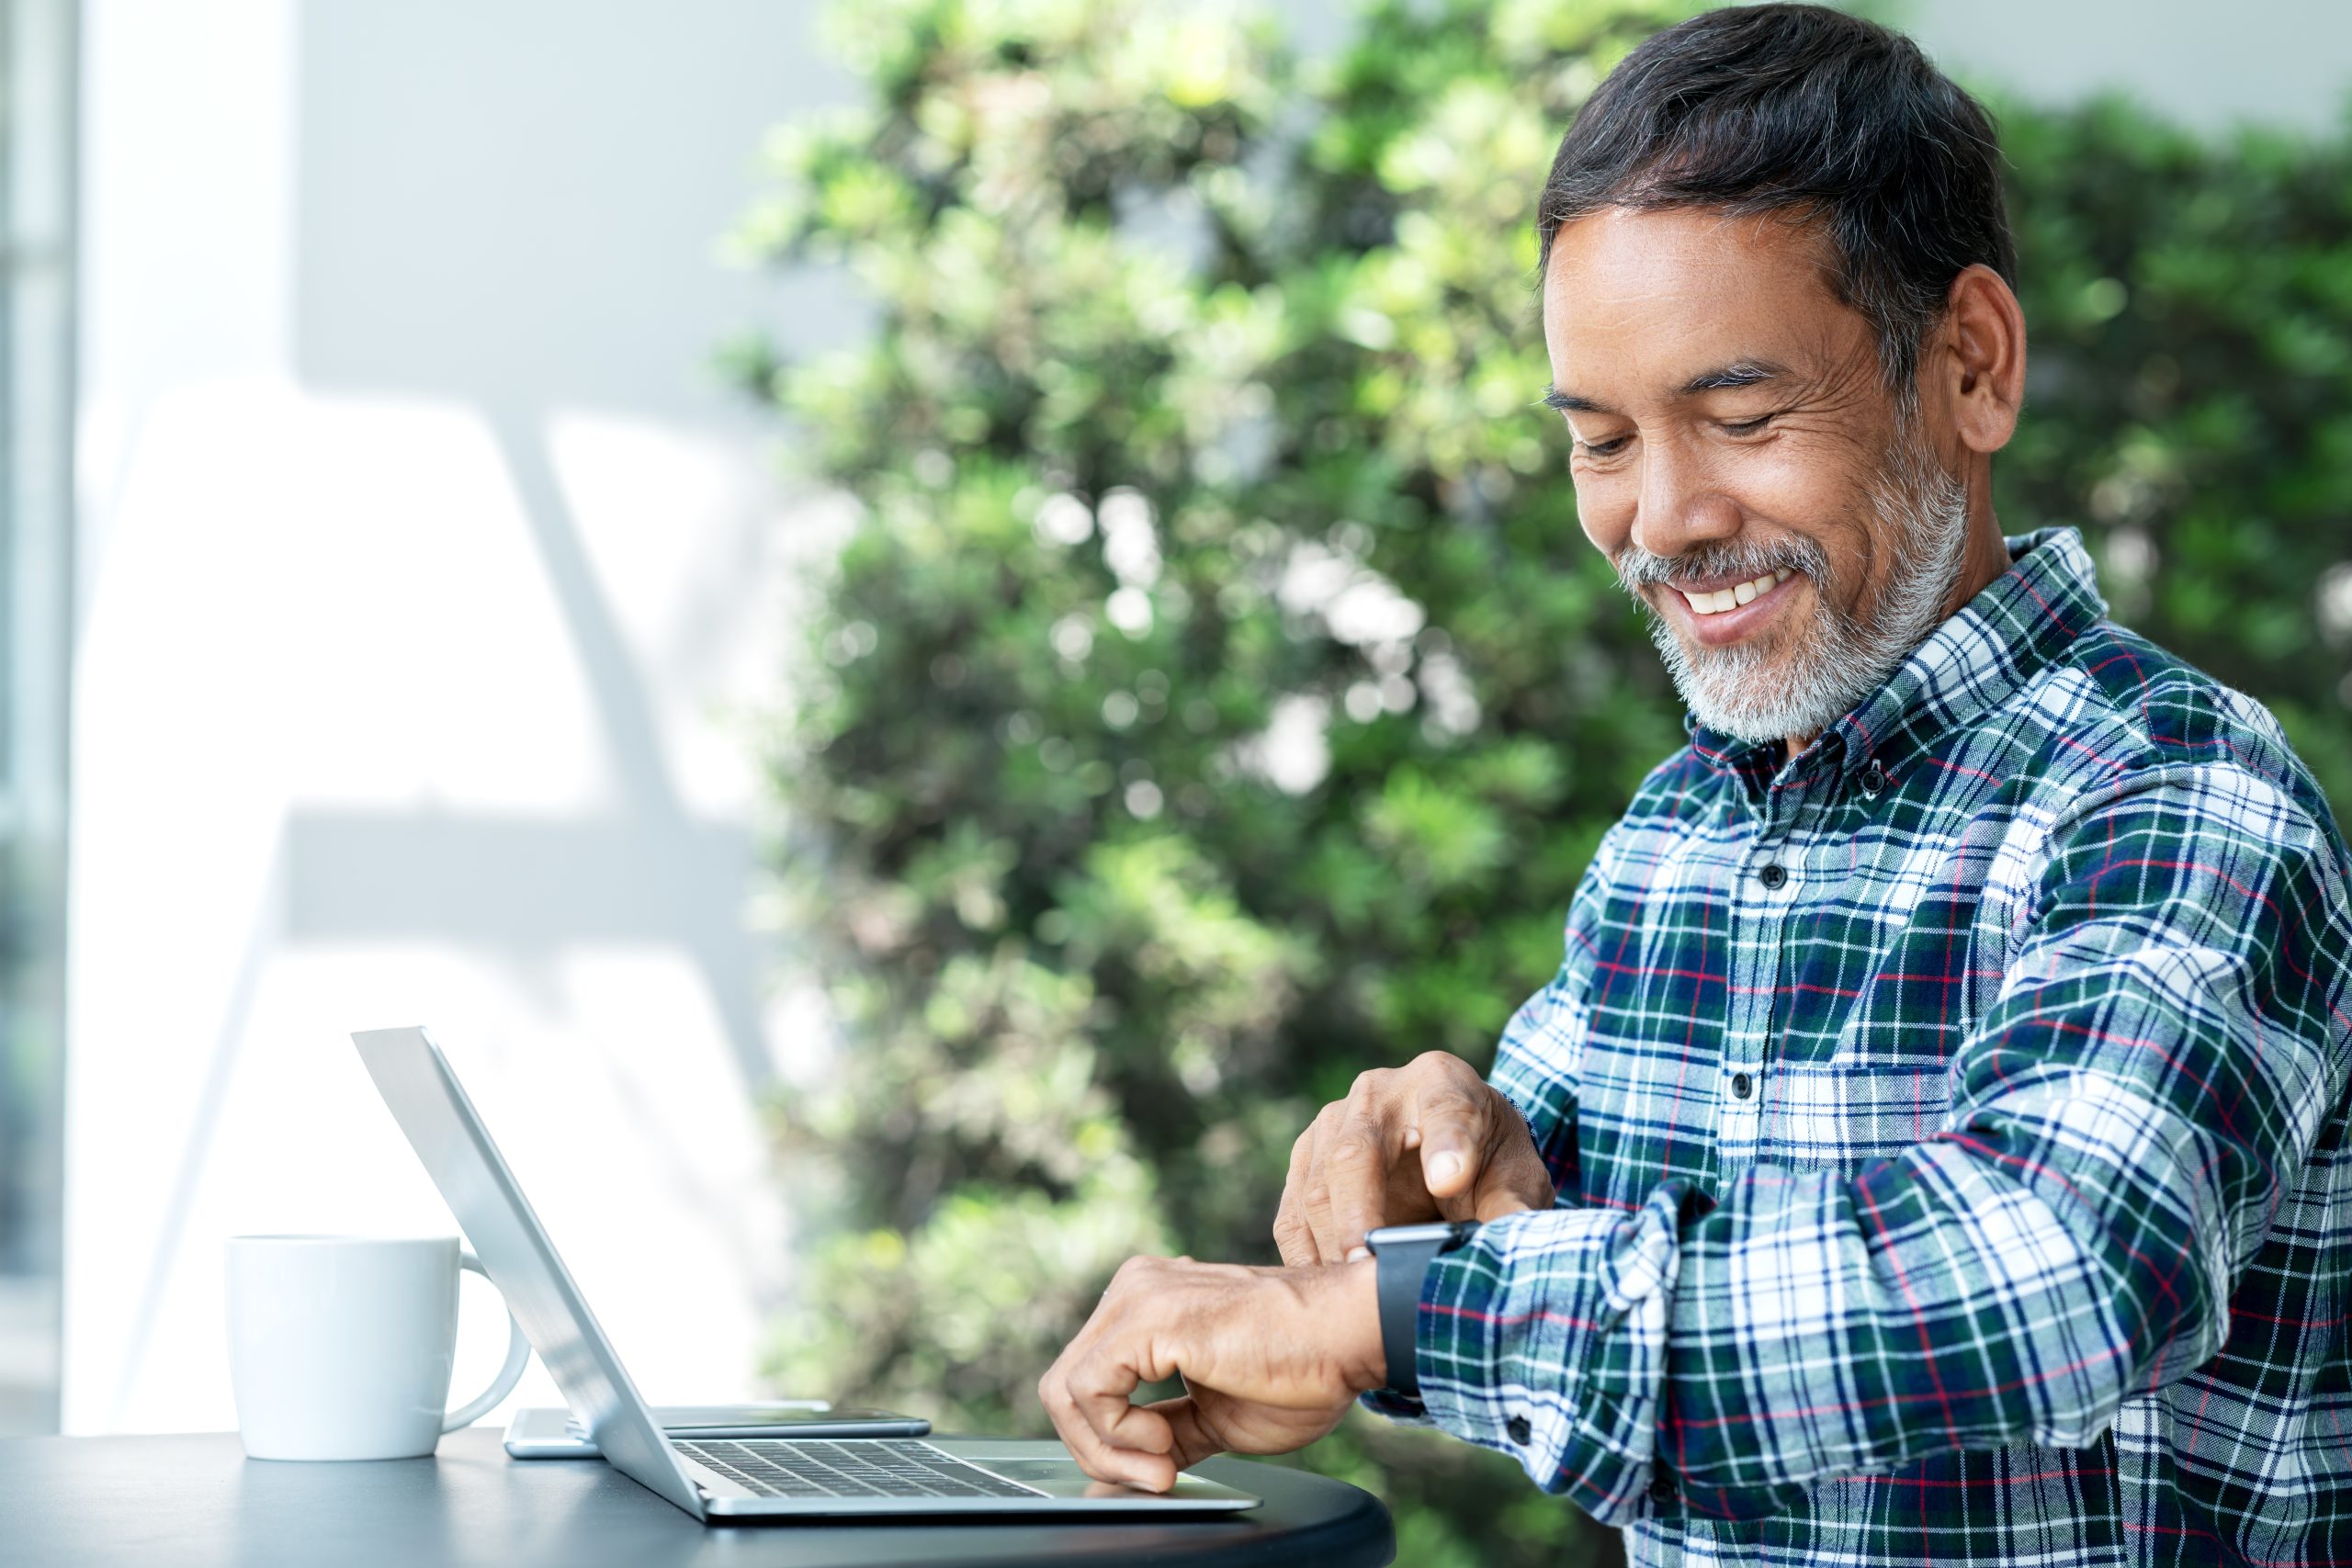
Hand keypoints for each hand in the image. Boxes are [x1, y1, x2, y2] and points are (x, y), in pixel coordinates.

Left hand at [1037, 1256, 1383, 1491]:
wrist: (1352, 1334)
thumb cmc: (1305, 1365)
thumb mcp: (1217, 1415)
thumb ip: (1169, 1432)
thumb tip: (1136, 1471)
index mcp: (1147, 1304)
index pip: (1086, 1384)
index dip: (1107, 1444)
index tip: (1160, 1475)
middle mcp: (1133, 1289)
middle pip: (1063, 1389)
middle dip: (1098, 1451)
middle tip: (1157, 1479)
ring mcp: (1137, 1297)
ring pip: (1064, 1391)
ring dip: (1106, 1449)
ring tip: (1162, 1464)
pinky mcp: (1147, 1318)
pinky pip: (1086, 1389)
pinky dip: (1115, 1435)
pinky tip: (1162, 1444)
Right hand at [1274, 1050, 1553, 1265]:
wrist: (1450, 1154)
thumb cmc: (1486, 1163)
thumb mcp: (1513, 1179)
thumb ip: (1511, 1208)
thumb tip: (1507, 1249)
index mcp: (1441, 1082)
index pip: (1446, 1108)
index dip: (1448, 1145)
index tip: (1451, 1180)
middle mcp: (1377, 1093)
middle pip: (1356, 1152)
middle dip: (1360, 1213)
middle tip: (1371, 1266)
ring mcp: (1331, 1124)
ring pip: (1316, 1189)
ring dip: (1330, 1248)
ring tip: (1353, 1298)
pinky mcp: (1305, 1163)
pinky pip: (1293, 1217)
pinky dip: (1306, 1258)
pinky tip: (1329, 1293)